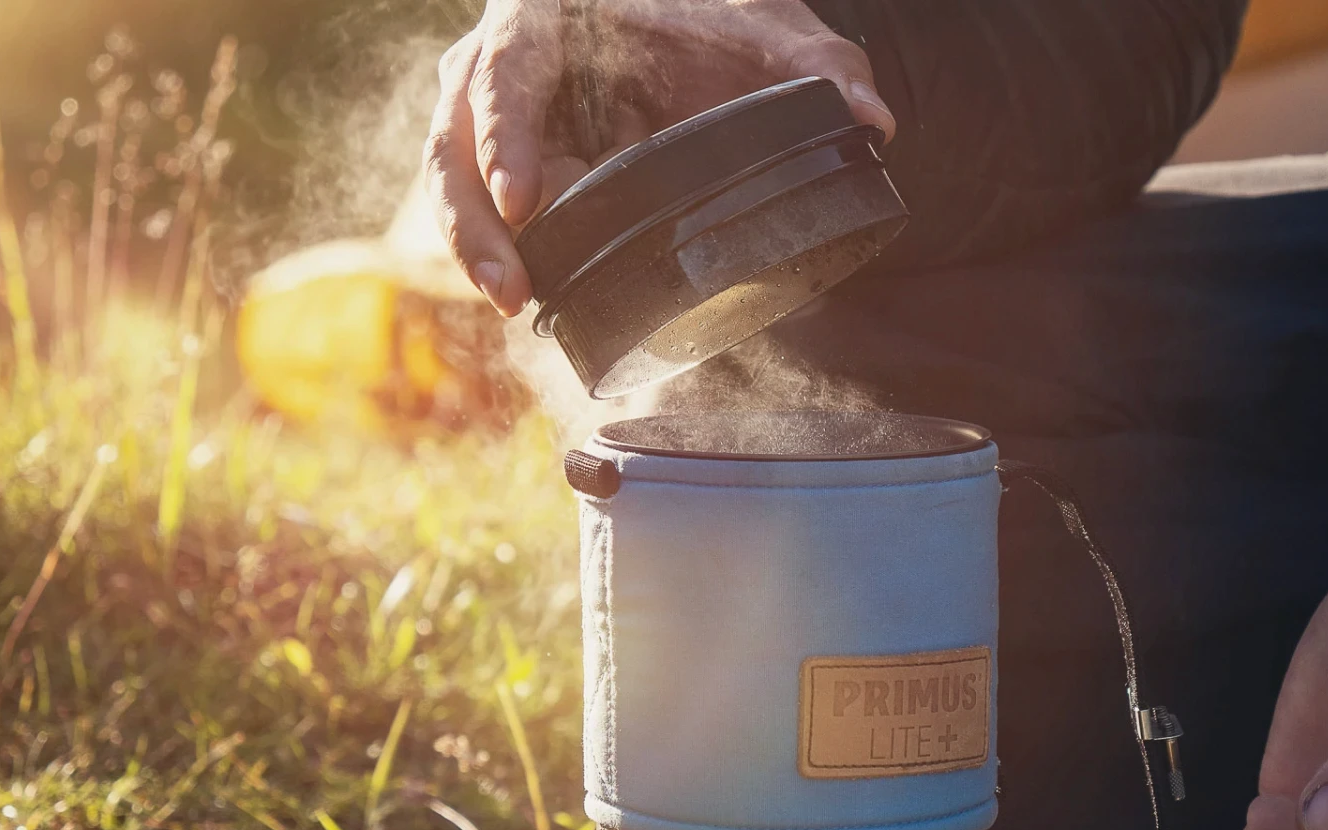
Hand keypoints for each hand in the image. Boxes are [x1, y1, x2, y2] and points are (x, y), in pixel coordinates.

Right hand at [424, 0, 896, 316]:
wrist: (690, 39)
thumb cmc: (711, 26)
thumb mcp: (770, 33)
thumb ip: (820, 65)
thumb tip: (872, 120)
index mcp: (545, 18)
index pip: (504, 72)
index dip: (503, 134)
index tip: (523, 197)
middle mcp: (501, 68)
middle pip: (455, 143)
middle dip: (475, 221)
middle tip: (509, 288)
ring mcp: (495, 125)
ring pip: (459, 188)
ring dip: (480, 251)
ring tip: (518, 304)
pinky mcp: (513, 175)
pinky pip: (493, 219)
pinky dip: (508, 258)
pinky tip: (534, 303)